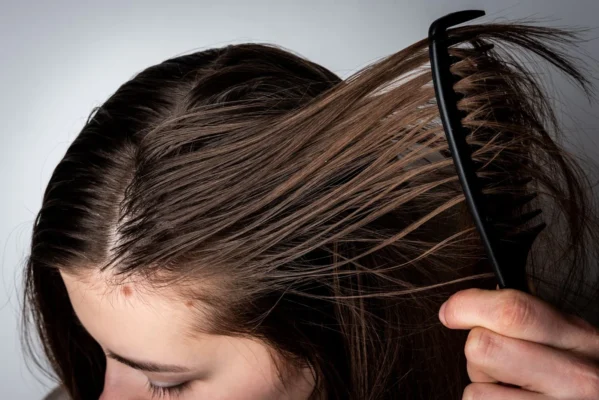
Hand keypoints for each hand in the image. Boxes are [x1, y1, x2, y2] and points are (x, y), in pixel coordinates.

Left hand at [438, 287, 598, 398]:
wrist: (596, 399)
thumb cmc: (577, 370)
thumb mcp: (568, 336)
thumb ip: (528, 317)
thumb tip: (468, 304)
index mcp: (580, 337)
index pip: (512, 311)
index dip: (467, 306)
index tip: (451, 312)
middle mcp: (577, 377)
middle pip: (484, 347)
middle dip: (477, 349)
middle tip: (495, 359)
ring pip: (476, 391)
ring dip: (482, 387)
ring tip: (509, 387)